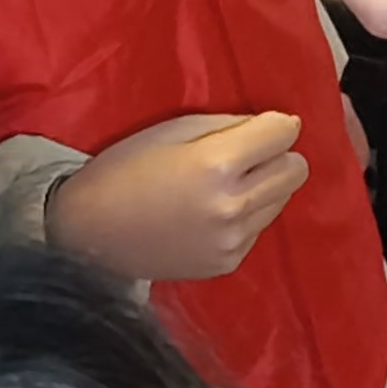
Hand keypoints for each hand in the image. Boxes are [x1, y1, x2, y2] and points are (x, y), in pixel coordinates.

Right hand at [45, 109, 309, 281]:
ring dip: (265, 185)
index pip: (284, 134)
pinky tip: (212, 211)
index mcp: (216, 165)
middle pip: (296, 169)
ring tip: (226, 184)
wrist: (90, 234)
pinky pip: (260, 227)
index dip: (276, 124)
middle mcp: (233, 206)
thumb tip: (272, 126)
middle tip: (247, 153)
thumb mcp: (172, 129)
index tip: (262, 125)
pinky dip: (247, 214)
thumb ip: (227, 124)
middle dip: (278, 154)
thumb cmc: (124, 169)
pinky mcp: (228, 263)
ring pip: (283, 199)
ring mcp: (233, 241)